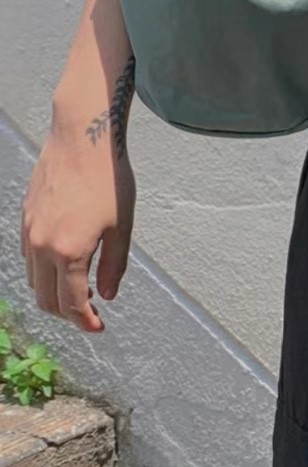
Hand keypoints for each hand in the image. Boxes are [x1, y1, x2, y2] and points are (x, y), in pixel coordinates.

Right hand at [21, 124, 135, 332]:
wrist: (83, 139)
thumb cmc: (109, 180)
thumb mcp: (122, 226)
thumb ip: (113, 266)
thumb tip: (106, 296)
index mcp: (68, 252)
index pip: (71, 304)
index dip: (85, 322)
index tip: (98, 327)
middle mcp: (42, 247)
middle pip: (46, 300)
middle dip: (68, 314)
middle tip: (90, 314)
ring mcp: (29, 232)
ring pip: (33, 280)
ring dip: (52, 293)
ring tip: (78, 289)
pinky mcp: (25, 219)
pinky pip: (28, 258)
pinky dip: (43, 271)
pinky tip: (63, 264)